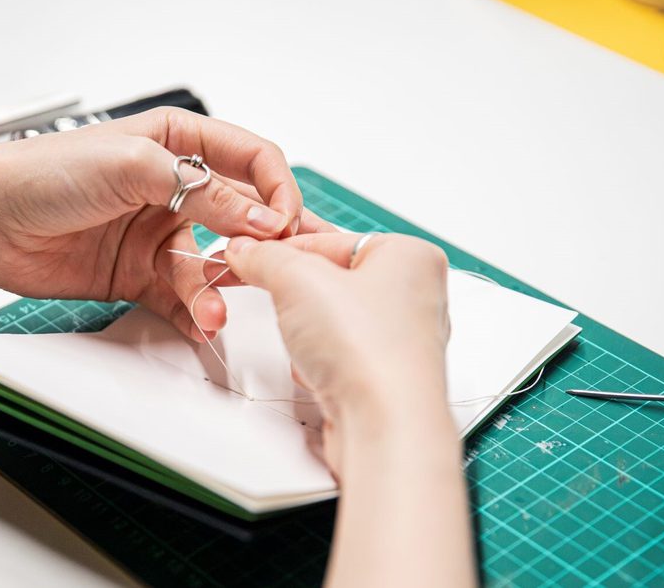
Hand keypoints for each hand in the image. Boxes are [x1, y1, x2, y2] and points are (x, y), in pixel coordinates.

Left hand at [0, 107, 335, 340]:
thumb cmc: (43, 172)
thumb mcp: (131, 166)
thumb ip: (202, 191)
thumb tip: (260, 217)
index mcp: (178, 143)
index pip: (253, 161)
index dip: (277, 192)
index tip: (284, 225)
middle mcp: (175, 188)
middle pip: (242, 218)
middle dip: (263, 248)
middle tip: (281, 274)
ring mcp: (157, 234)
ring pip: (211, 266)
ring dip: (215, 289)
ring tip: (210, 311)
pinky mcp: (138, 275)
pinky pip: (180, 298)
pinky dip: (192, 313)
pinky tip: (198, 324)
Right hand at [224, 233, 473, 586]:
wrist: (384, 426)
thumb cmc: (368, 350)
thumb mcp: (298, 280)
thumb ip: (266, 257)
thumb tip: (247, 250)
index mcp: (411, 256)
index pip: (330, 239)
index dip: (284, 248)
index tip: (251, 254)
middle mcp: (415, 296)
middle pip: (331, 281)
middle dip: (299, 296)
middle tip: (281, 300)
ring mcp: (401, 340)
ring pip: (332, 322)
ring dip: (308, 334)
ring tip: (312, 344)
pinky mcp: (383, 378)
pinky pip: (337, 357)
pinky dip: (319, 364)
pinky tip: (321, 373)